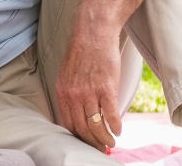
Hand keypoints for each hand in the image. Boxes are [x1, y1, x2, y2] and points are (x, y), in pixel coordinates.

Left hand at [56, 15, 122, 149]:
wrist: (93, 33)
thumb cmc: (82, 53)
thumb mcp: (67, 74)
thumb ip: (70, 93)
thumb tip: (76, 111)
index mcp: (63, 92)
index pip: (68, 124)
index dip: (78, 137)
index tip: (86, 143)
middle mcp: (73, 95)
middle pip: (82, 129)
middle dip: (92, 142)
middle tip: (100, 148)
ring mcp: (89, 92)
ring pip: (96, 125)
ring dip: (105, 138)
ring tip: (111, 142)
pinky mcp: (106, 88)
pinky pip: (110, 115)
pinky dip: (115, 126)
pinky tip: (119, 130)